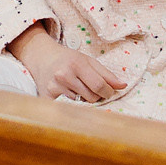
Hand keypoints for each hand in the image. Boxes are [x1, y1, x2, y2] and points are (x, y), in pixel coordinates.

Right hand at [8, 24, 122, 100]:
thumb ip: (106, 74)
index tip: (110, 93)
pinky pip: (67, 107)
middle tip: (91, 88)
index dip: (108, 92)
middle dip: (96, 96)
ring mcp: (54, 87)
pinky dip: (71, 104)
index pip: (99, 85)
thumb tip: (123, 86)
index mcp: (77, 64)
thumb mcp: (88, 61)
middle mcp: (64, 75)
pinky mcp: (46, 97)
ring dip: (83, 99)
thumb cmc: (68, 59)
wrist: (42, 57)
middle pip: (91, 97)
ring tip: (76, 88)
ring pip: (80, 104)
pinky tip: (68, 94)